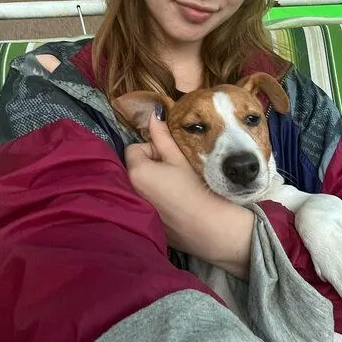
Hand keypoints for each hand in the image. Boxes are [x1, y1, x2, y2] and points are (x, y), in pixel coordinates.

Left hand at [124, 111, 253, 276]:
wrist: (211, 228)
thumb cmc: (197, 188)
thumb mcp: (180, 157)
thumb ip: (163, 135)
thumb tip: (153, 113)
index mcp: (137, 172)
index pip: (134, 148)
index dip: (153, 149)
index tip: (171, 158)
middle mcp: (130, 191)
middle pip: (136, 167)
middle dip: (151, 165)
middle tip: (176, 172)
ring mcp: (138, 209)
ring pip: (141, 185)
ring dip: (153, 182)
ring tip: (177, 189)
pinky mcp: (147, 223)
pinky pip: (146, 204)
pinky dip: (157, 201)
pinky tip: (176, 206)